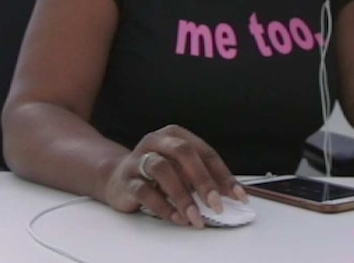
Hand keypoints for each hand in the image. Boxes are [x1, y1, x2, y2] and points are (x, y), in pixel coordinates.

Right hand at [104, 124, 246, 227]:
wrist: (116, 178)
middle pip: (184, 153)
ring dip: (182, 195)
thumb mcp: (182, 169)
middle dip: (203, 179)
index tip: (237, 196)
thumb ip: (204, 177)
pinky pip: (144, 191)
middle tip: (216, 204)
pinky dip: (163, 206)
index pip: (205, 152)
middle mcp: (157, 141)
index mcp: (175, 135)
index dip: (223, 174)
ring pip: (162, 169)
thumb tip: (232, 195)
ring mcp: (139, 158)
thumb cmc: (157, 173)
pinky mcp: (126, 179)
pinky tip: (176, 218)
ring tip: (195, 216)